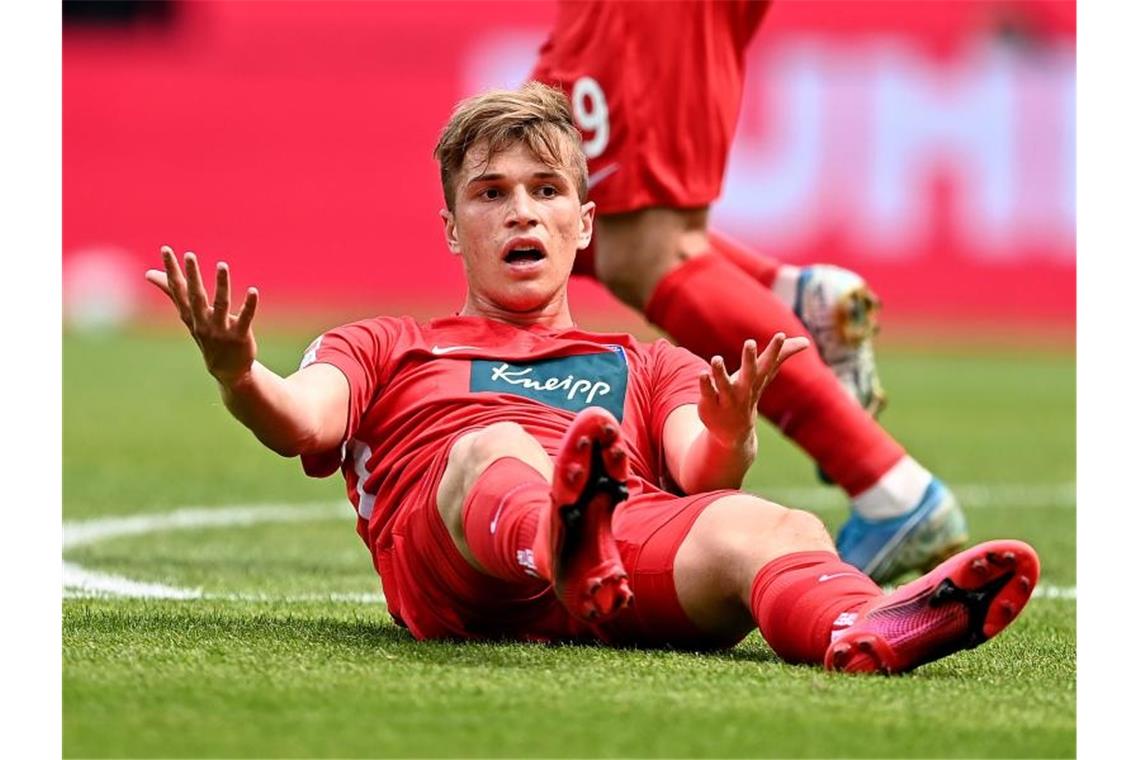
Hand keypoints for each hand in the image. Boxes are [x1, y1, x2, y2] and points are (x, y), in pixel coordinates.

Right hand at [144, 246, 259, 384]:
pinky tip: (253, 291)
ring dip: (221, 285)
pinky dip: (249, 305)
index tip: (166, 250)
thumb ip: (172, 292)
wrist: (227, 370)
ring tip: (222, 265)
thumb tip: (148, 273)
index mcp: (190, 315)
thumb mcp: (188, 315)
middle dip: (192, 276)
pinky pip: (244, 318)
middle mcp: (202, 322)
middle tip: (189, 255)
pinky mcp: (239, 336)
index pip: (178, 290)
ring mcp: (220, 330)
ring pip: (221, 305)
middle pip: (196, 296)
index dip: (171, 270)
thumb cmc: (207, 335)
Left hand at [697, 333, 811, 446]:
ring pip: (724, 385)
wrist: (734, 433)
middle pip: (749, 374)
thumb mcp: (764, 375)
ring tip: (716, 358)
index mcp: (757, 380)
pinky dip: (705, 384)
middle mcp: (744, 390)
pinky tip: (702, 373)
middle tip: (750, 342)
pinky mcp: (710, 405)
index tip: (780, 335)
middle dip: (749, 359)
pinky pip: (708, 394)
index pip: (768, 363)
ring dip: (720, 372)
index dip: (775, 349)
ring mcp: (727, 400)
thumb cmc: (749, 394)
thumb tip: (806, 342)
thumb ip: (781, 356)